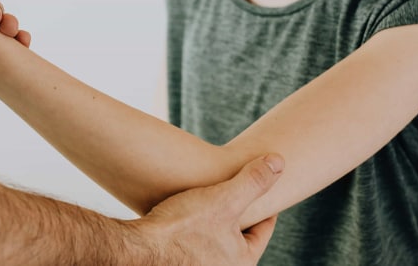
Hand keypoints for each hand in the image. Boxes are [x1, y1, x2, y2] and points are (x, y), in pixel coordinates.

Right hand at [136, 154, 283, 264]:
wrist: (138, 248)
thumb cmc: (181, 228)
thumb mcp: (224, 199)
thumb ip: (253, 181)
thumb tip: (280, 162)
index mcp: (242, 261)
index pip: (263, 229)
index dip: (264, 204)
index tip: (261, 186)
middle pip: (239, 237)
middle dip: (238, 214)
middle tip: (236, 192)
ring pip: (216, 240)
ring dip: (214, 221)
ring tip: (210, 200)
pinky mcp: (178, 262)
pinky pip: (195, 243)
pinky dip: (195, 228)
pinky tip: (185, 213)